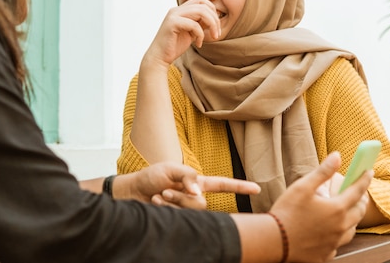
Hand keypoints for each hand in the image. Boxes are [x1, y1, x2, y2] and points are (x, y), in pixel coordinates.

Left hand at [114, 162, 259, 209]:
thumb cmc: (151, 177)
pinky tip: (155, 203)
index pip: (223, 184)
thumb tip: (199, 193)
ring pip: (191, 212)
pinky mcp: (177, 220)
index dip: (240, 187)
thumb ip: (188, 176)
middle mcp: (195, 197)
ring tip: (158, 196)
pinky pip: (179, 218)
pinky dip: (165, 209)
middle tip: (164, 190)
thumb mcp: (170, 169)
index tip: (257, 188)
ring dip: (172, 202)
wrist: (132, 193)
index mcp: (198, 182)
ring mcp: (186, 210)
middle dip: (182, 197)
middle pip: (202, 203)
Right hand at [144, 0, 220, 67]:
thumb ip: (200, 23)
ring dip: (212, 24)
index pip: (201, 0)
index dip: (212, 11)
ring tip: (213, 37)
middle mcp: (176, 9)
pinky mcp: (172, 23)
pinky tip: (198, 44)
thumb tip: (215, 16)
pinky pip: (193, 24)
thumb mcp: (192, 32)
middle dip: (214, 18)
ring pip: (200, 11)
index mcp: (180, 10)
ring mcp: (173, 15)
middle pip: (202, 4)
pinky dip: (200, 34)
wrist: (159, 57)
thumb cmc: (175, 46)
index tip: (216, 27)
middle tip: (217, 34)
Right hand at [269, 152, 370, 262]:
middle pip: (359, 212)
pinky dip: (338, 237)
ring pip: (351, 231)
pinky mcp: (324, 255)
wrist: (274, 241)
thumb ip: (323, 171)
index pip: (357, 191)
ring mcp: (333, 243)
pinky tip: (331, 233)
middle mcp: (340, 227)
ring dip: (353, 220)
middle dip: (362, 200)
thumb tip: (337, 156)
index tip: (369, 172)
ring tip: (348, 213)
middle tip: (360, 193)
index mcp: (337, 209)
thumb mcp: (303, 186)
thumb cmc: (287, 212)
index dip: (364, 179)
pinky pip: (337, 245)